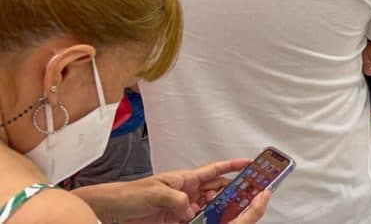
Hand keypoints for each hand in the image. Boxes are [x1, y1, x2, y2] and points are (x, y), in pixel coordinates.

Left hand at [82, 159, 260, 223]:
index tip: (251, 164)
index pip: (214, 170)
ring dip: (220, 210)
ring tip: (234, 213)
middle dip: (234, 191)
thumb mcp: (153, 192)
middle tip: (250, 194)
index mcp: (184, 179)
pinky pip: (197, 222)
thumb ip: (175, 198)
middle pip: (216, 190)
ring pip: (209, 208)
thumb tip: (190, 208)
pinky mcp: (176, 222)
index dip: (233, 165)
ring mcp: (182, 208)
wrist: (109, 212)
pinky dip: (206, 223)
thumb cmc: (128, 195)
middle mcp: (186, 192)